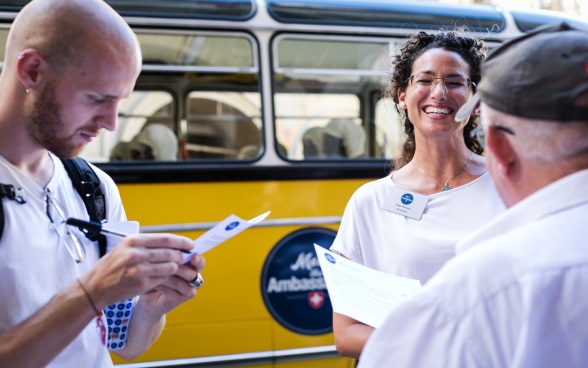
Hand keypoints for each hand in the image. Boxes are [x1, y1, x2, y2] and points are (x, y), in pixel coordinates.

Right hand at [79, 233, 194, 308]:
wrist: (94, 287)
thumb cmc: (112, 267)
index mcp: (134, 241)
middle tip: (185, 258)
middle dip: (181, 256)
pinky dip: (166, 277)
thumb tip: (171, 243)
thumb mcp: (125, 248)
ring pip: (169, 266)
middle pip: (170, 252)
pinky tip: (164, 277)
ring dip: (175, 268)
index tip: (191, 244)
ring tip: (175, 268)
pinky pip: (162, 278)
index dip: (181, 241)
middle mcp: (136, 253)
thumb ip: (146, 245)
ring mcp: (139, 269)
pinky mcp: (141, 283)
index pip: (165, 239)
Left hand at [137, 253, 205, 316]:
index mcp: (190, 266)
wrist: (144, 294)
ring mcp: (186, 290)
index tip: (193, 255)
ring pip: (182, 282)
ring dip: (169, 275)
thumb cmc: (152, 273)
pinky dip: (163, 285)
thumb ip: (167, 253)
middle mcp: (192, 278)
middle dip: (183, 267)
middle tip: (174, 264)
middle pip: (194, 272)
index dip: (198, 259)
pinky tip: (152, 282)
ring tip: (155, 271)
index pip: (199, 261)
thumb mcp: (159, 261)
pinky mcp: (178, 300)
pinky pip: (173, 292)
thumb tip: (169, 245)